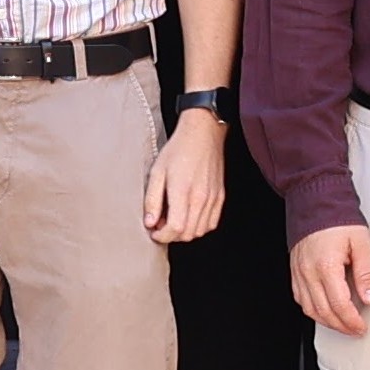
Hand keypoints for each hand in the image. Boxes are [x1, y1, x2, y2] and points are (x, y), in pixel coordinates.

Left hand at [146, 108, 226, 242]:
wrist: (203, 133)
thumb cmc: (179, 149)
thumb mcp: (157, 171)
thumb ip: (152, 199)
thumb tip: (150, 222)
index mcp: (183, 191)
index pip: (175, 229)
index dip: (162, 236)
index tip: (153, 231)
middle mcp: (201, 198)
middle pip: (187, 234)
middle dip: (171, 235)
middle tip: (161, 224)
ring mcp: (213, 198)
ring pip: (200, 231)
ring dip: (185, 232)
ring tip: (175, 219)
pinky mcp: (220, 196)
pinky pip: (211, 223)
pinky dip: (199, 226)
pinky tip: (189, 216)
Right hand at [293, 223, 369, 334]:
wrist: (316, 202)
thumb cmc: (338, 219)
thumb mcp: (361, 243)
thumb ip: (366, 273)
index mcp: (327, 266)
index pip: (340, 305)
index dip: (352, 321)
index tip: (361, 327)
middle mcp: (309, 273)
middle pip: (324, 312)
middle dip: (341, 326)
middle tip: (355, 330)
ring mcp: (299, 273)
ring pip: (310, 309)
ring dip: (327, 322)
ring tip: (343, 325)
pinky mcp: (295, 271)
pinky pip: (301, 299)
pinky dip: (313, 310)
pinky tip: (324, 311)